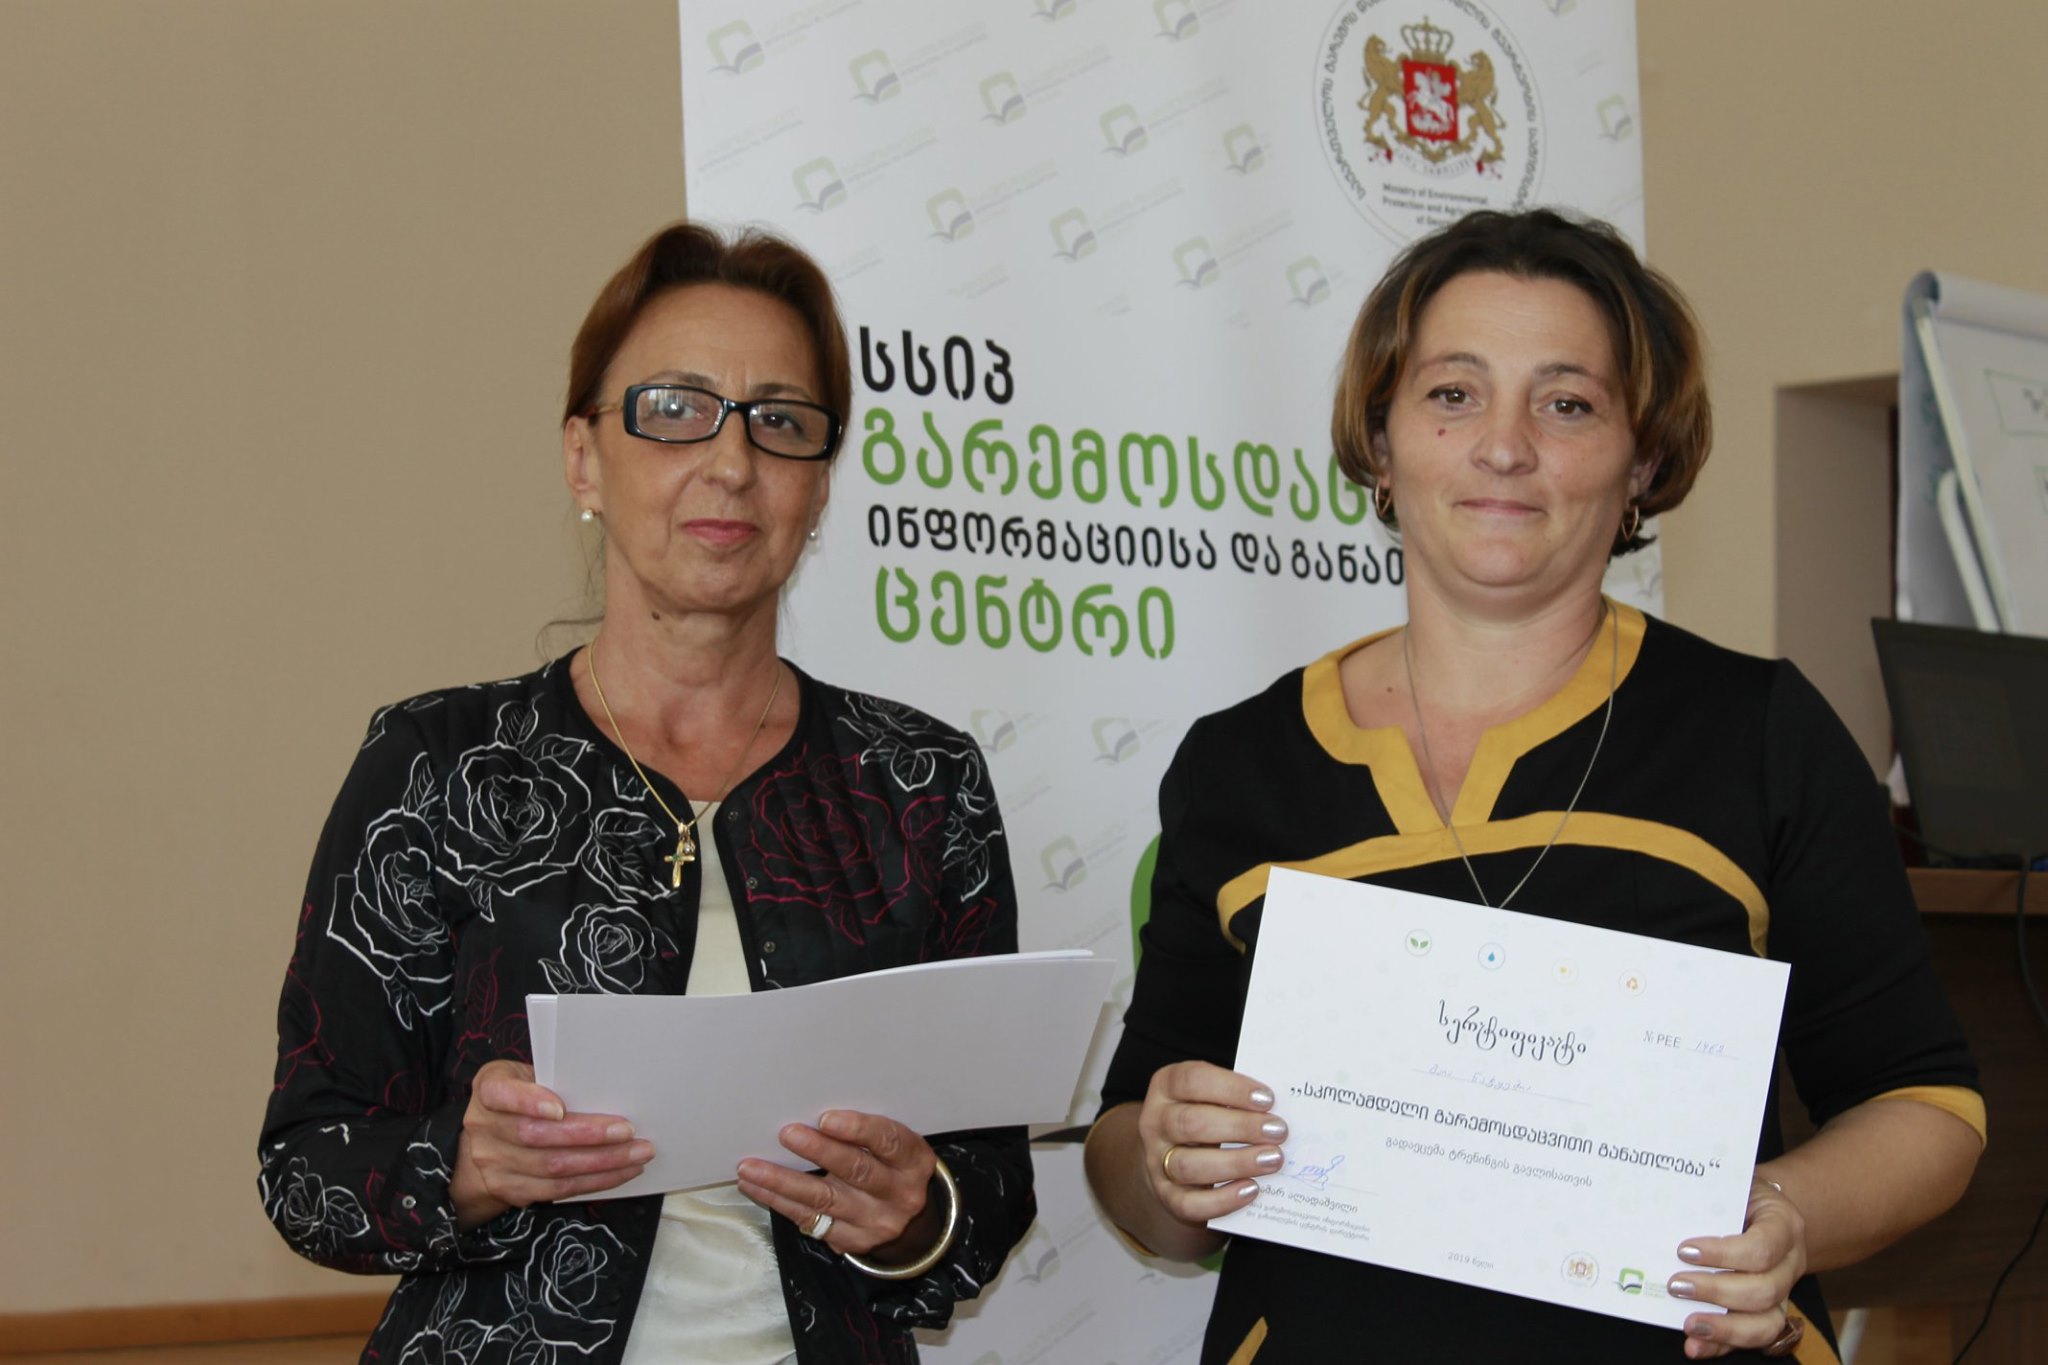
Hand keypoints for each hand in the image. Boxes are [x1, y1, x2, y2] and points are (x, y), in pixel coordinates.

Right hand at [448, 1060, 652, 1227]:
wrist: (483, 1143)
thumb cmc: (518, 1097)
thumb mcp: (523, 1075)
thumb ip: (552, 1078)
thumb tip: (604, 1086)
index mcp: (488, 1090)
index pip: (500, 1094)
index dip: (529, 1102)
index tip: (560, 1108)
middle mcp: (485, 1128)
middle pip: (536, 1136)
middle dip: (588, 1135)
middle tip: (628, 1131)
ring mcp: (495, 1164)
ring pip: (552, 1168)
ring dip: (601, 1162)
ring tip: (637, 1153)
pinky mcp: (512, 1190)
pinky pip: (558, 1189)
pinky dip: (594, 1181)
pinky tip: (620, 1171)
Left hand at [736, 1110, 939, 1257]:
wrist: (915, 1225)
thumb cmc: (894, 1168)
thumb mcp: (896, 1147)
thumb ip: (867, 1133)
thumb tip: (813, 1112)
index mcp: (913, 1161)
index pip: (888, 1141)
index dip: (858, 1129)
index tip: (826, 1118)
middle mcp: (898, 1194)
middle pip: (856, 1171)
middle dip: (819, 1151)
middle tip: (786, 1134)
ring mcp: (874, 1222)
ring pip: (824, 1200)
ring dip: (783, 1181)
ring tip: (750, 1167)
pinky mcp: (851, 1241)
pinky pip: (809, 1221)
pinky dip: (779, 1202)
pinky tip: (756, 1187)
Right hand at [1137, 1060, 1285, 1225]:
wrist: (1175, 1156)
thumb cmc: (1206, 1116)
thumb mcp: (1213, 1096)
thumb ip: (1238, 1097)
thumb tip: (1282, 1108)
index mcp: (1166, 1087)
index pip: (1192, 1080)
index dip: (1231, 1088)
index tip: (1268, 1099)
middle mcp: (1155, 1122)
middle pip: (1191, 1123)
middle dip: (1240, 1127)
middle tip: (1279, 1131)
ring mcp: (1157, 1161)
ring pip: (1189, 1165)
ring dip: (1236, 1163)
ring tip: (1273, 1159)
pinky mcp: (1167, 1195)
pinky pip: (1189, 1203)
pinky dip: (1223, 1199)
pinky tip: (1252, 1189)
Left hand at [1669, 1176, 1808, 1358]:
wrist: (1762, 1207)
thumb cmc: (1740, 1192)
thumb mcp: (1731, 1181)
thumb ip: (1708, 1193)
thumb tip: (1662, 1202)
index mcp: (1784, 1225)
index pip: (1761, 1247)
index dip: (1724, 1254)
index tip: (1684, 1251)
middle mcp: (1789, 1263)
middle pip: (1763, 1290)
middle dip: (1716, 1291)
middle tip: (1676, 1285)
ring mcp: (1782, 1292)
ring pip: (1765, 1323)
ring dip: (1724, 1328)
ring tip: (1688, 1324)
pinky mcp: (1768, 1313)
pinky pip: (1752, 1338)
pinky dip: (1723, 1345)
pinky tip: (1695, 1345)